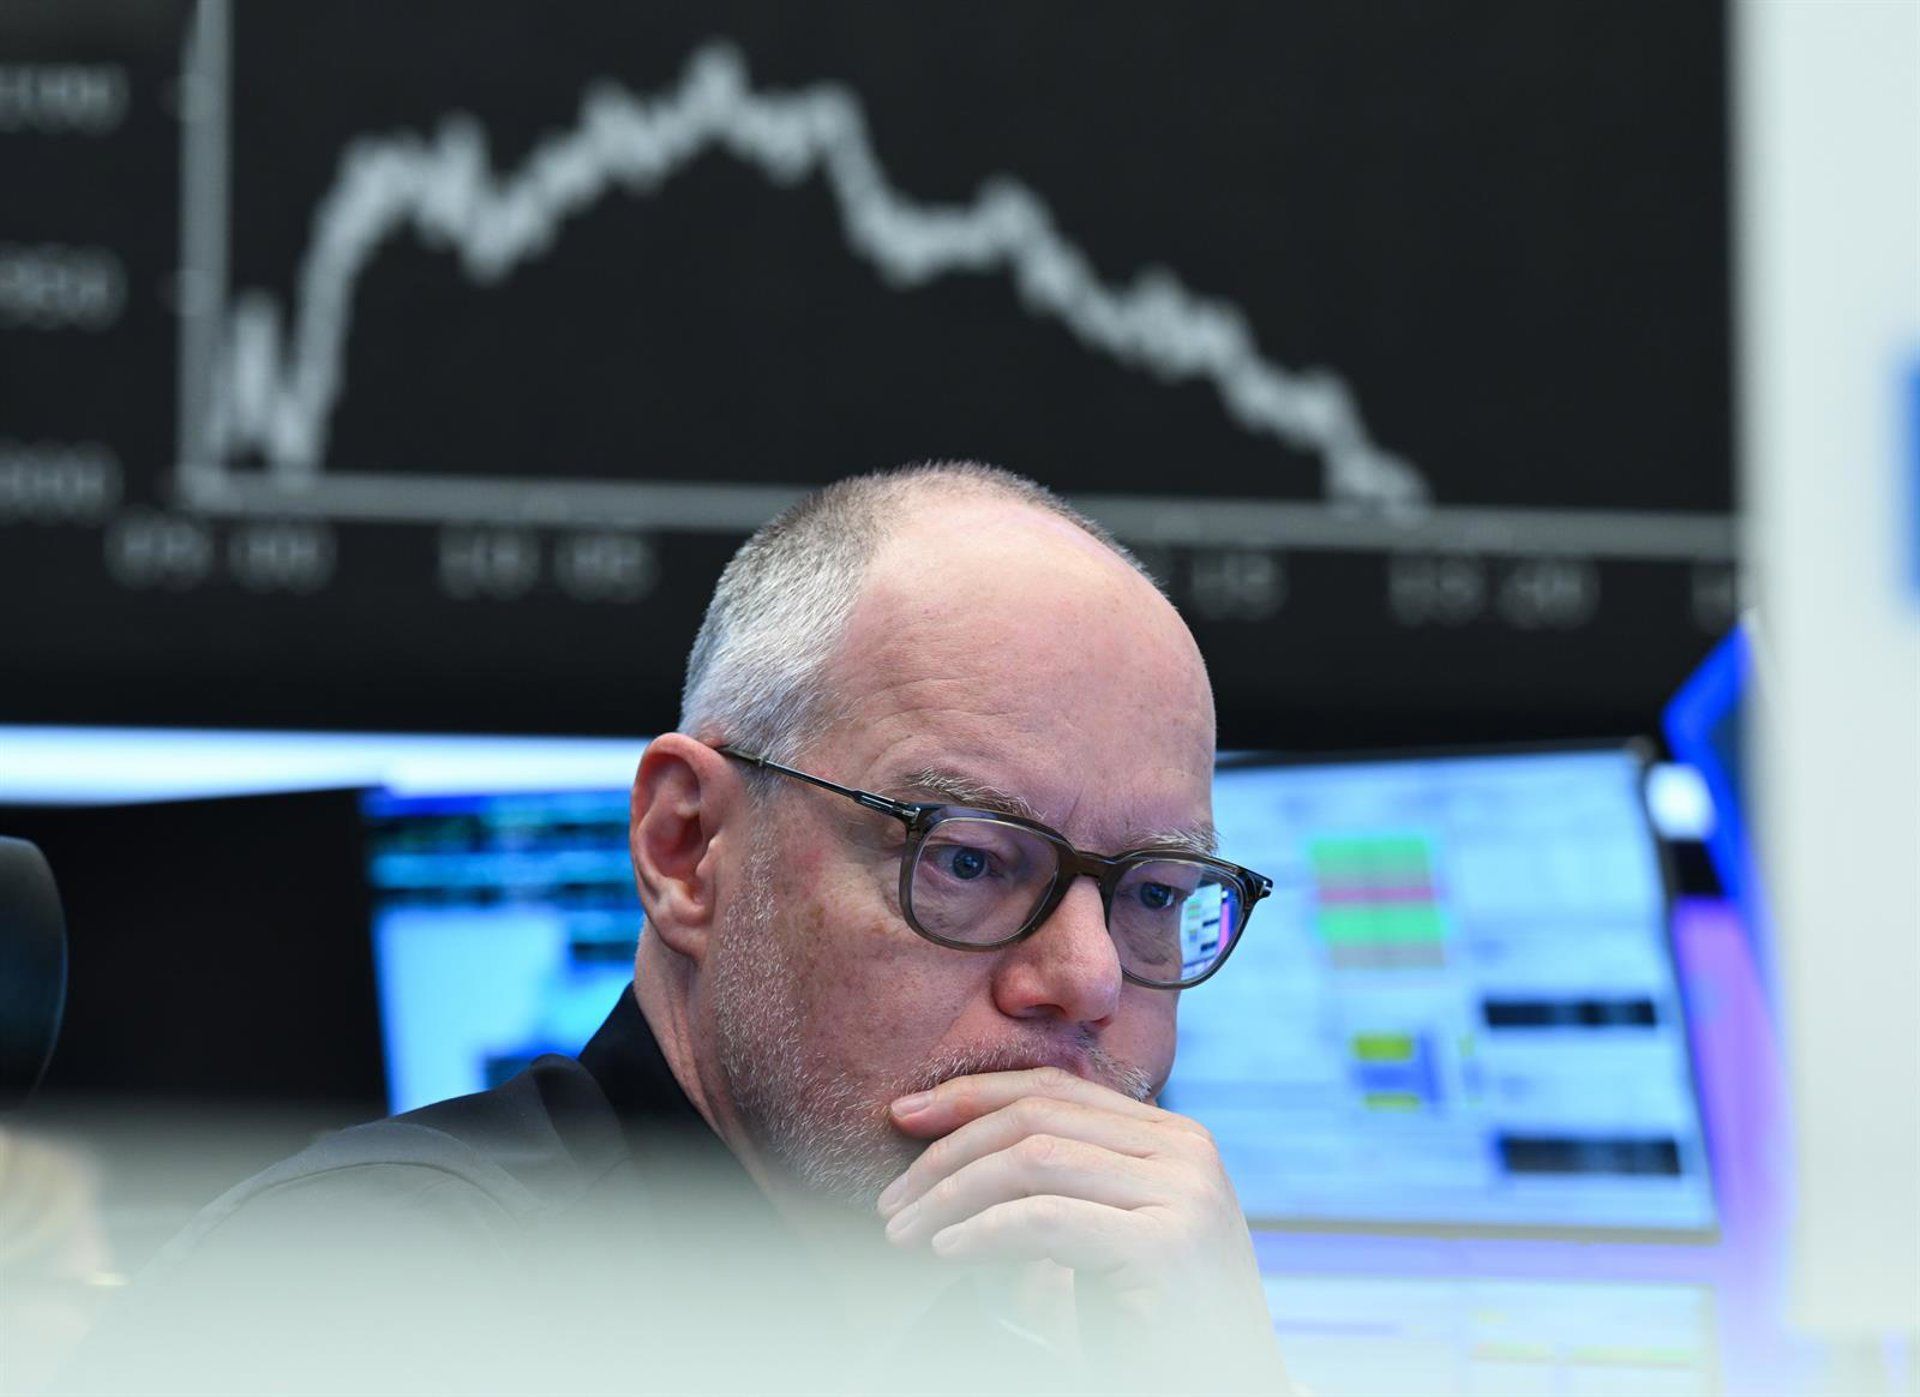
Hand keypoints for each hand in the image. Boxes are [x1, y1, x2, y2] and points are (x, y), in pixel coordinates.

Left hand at [877, 1067, 1290, 1390]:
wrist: (1226, 1387)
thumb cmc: (1153, 1322)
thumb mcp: (1110, 1229)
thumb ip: (1070, 1177)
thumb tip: (960, 1142)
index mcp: (1174, 1136)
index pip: (1055, 1089)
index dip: (971, 1095)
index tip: (904, 1116)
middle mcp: (1185, 1151)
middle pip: (1036, 1119)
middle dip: (948, 1151)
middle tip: (891, 1198)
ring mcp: (1181, 1195)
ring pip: (1032, 1161)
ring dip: (950, 1194)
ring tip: (904, 1232)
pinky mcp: (1164, 1246)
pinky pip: (1045, 1218)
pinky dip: (982, 1230)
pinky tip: (946, 1251)